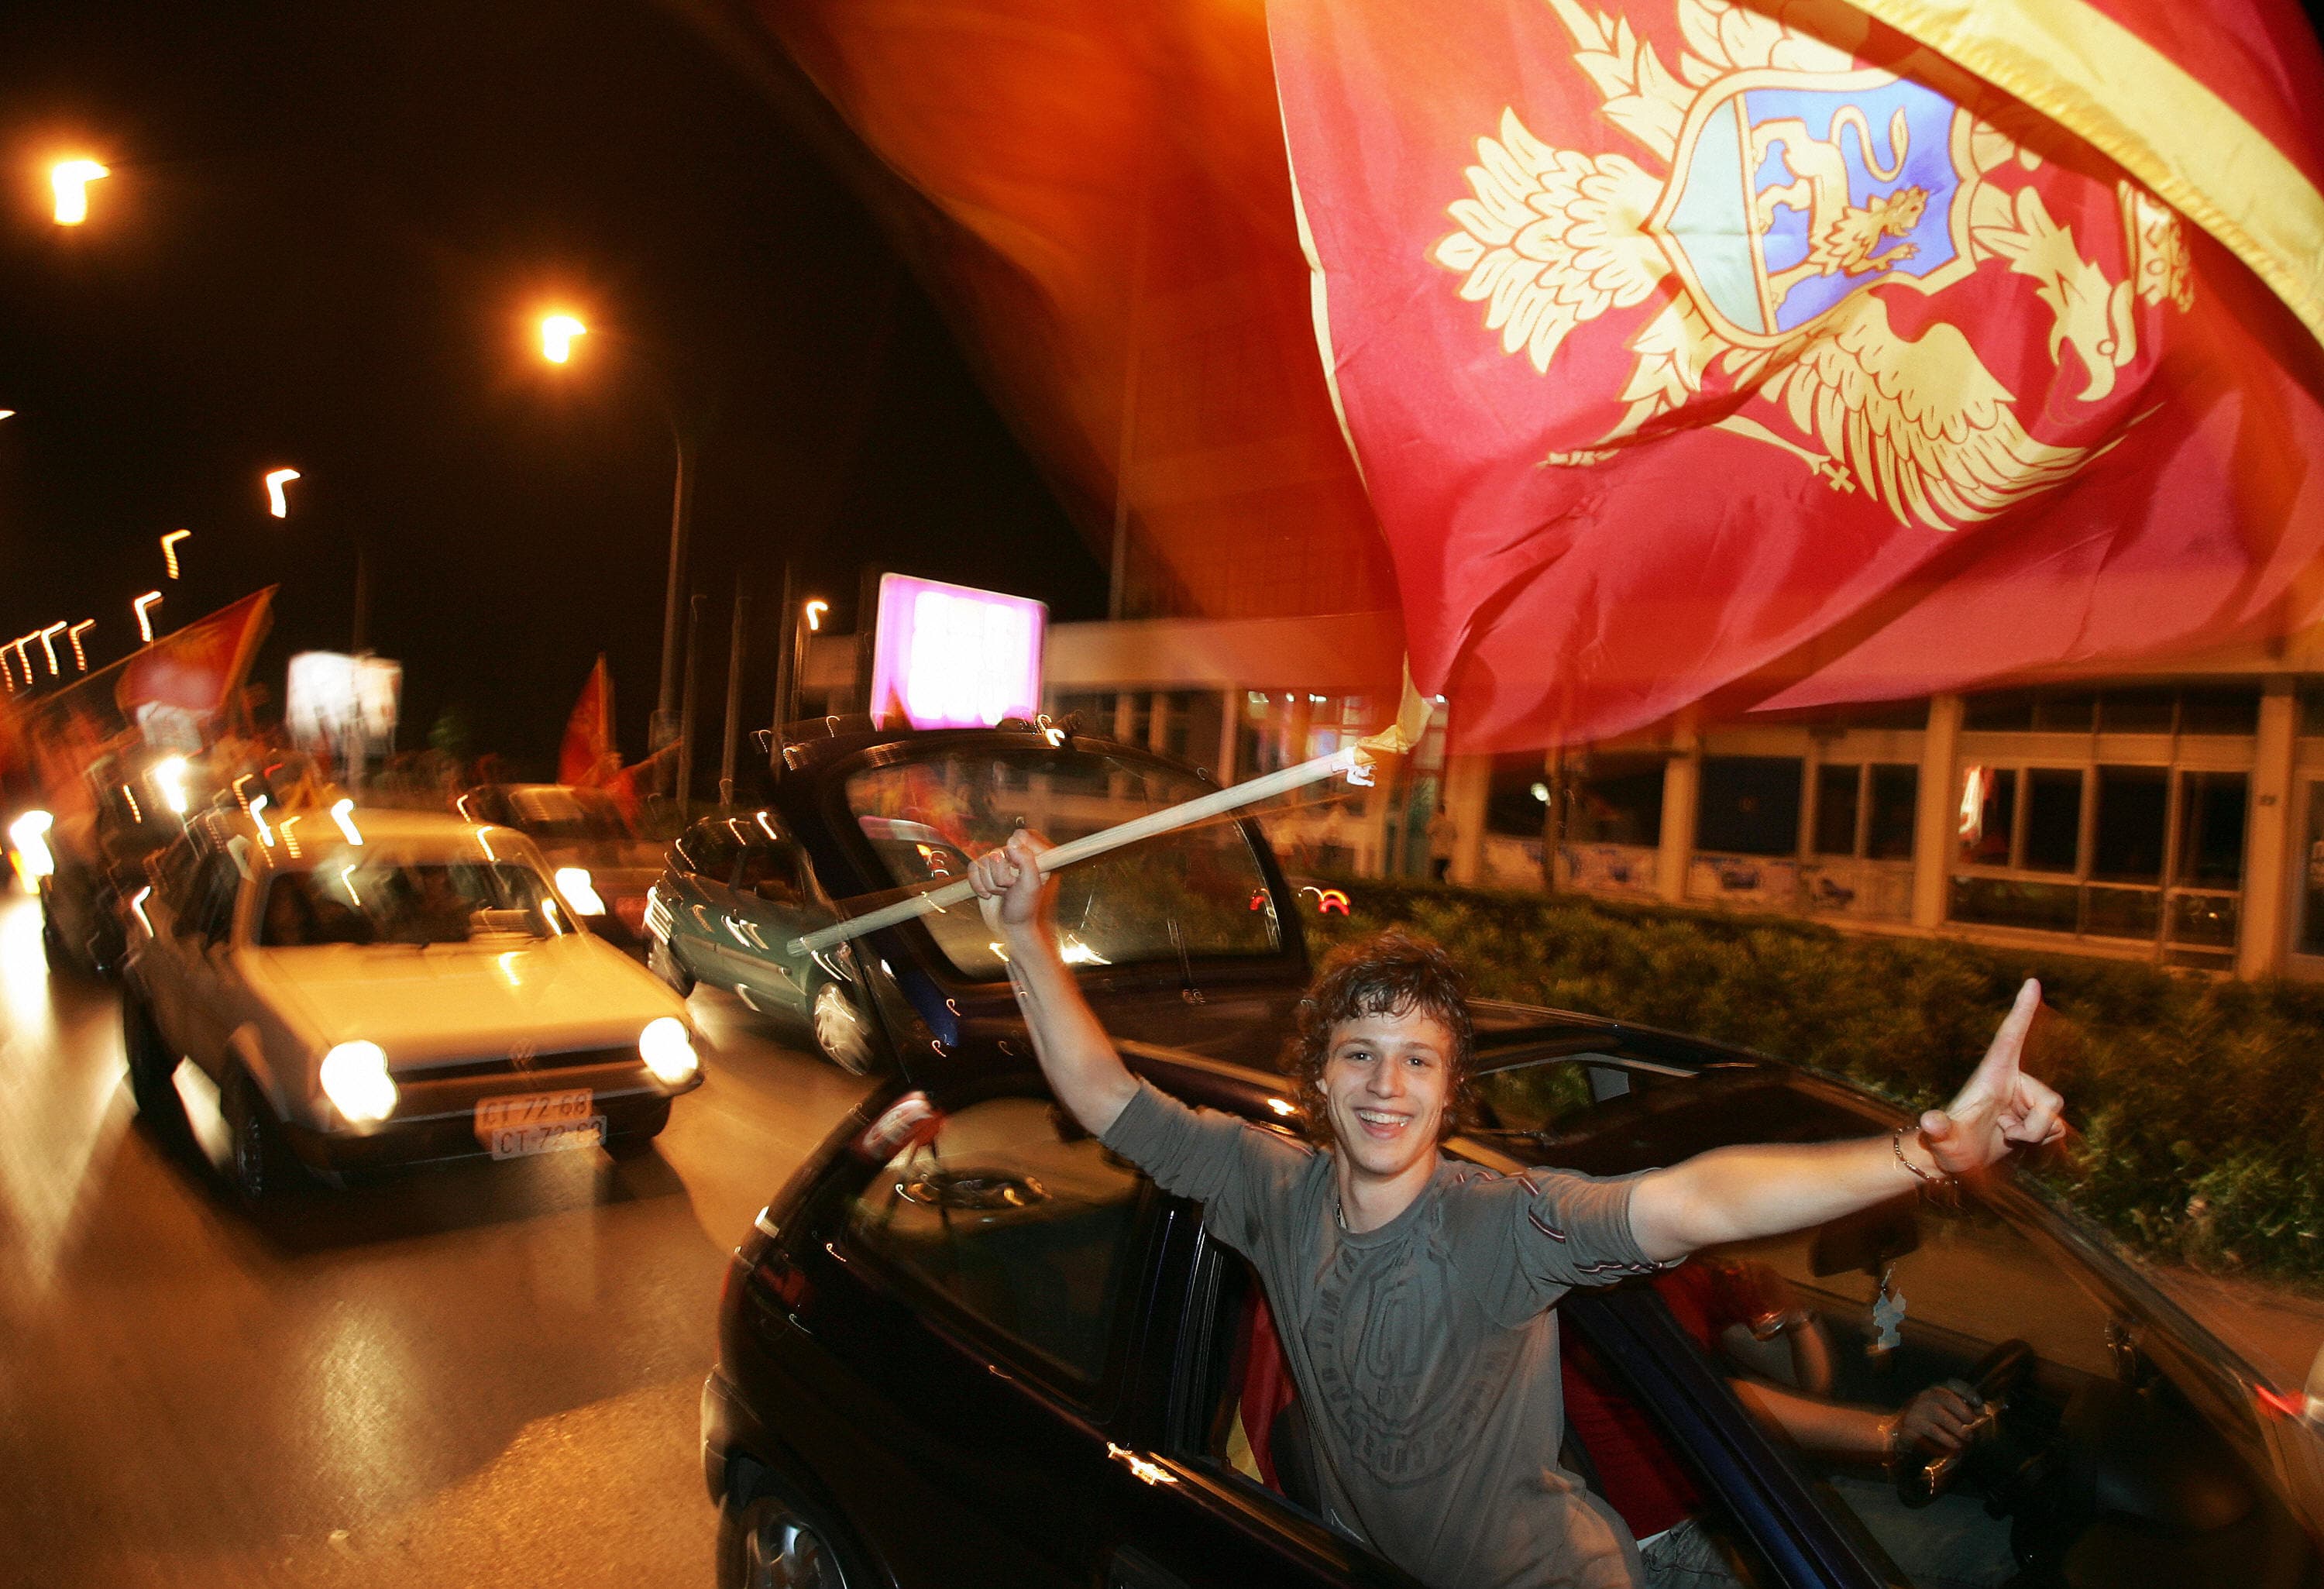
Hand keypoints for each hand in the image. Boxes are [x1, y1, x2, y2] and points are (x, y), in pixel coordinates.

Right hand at [967, 828, 1053, 936]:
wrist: (1010, 928)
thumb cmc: (1025, 909)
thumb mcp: (1031, 884)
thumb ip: (1026, 860)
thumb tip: (1012, 843)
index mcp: (1035, 857)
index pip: (1022, 837)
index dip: (1015, 850)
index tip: (1016, 866)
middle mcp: (1018, 859)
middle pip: (999, 850)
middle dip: (1001, 874)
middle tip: (1011, 888)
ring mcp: (1001, 867)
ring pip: (984, 860)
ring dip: (990, 882)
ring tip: (1002, 893)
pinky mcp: (985, 875)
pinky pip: (973, 868)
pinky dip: (977, 883)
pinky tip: (988, 895)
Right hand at [1889, 1384, 1978, 1454]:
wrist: (1896, 1433)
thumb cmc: (1925, 1423)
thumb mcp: (1940, 1411)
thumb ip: (1959, 1410)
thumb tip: (1981, 1412)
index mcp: (1934, 1392)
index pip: (1952, 1384)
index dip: (1967, 1392)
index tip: (1979, 1404)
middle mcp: (1924, 1397)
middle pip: (1945, 1398)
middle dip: (1962, 1411)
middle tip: (1971, 1424)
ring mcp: (1916, 1411)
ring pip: (1939, 1415)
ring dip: (1957, 1428)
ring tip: (1967, 1438)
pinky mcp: (1911, 1426)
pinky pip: (1932, 1432)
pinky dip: (1946, 1440)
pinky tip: (1954, 1446)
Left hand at [1920, 980, 2064, 1176]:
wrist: (1955, 1161)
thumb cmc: (1946, 1146)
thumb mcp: (1942, 1139)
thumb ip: (1938, 1130)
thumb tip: (1928, 1121)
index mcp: (1992, 1075)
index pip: (2009, 1037)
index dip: (2022, 1010)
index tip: (2031, 981)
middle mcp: (2012, 1081)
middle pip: (2051, 1101)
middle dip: (2034, 1128)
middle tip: (2005, 1134)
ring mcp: (2024, 1098)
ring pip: (2055, 1118)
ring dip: (2035, 1136)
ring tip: (2006, 1136)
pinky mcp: (2034, 1115)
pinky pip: (2058, 1129)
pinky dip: (2042, 1141)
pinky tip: (2016, 1140)